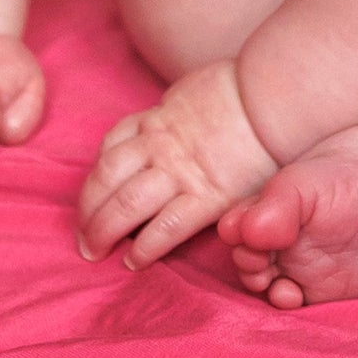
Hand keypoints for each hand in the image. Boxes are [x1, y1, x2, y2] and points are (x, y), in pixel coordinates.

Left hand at [77, 60, 277, 267]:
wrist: (275, 102)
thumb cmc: (242, 97)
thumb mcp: (195, 96)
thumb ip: (171, 115)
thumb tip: (159, 124)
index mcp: (156, 123)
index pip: (109, 152)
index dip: (94, 181)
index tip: (90, 203)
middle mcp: (160, 149)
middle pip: (106, 181)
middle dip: (87, 213)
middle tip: (83, 239)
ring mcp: (181, 174)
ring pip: (126, 205)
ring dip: (104, 230)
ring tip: (96, 251)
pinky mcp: (207, 198)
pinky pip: (166, 227)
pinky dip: (146, 247)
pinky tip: (136, 261)